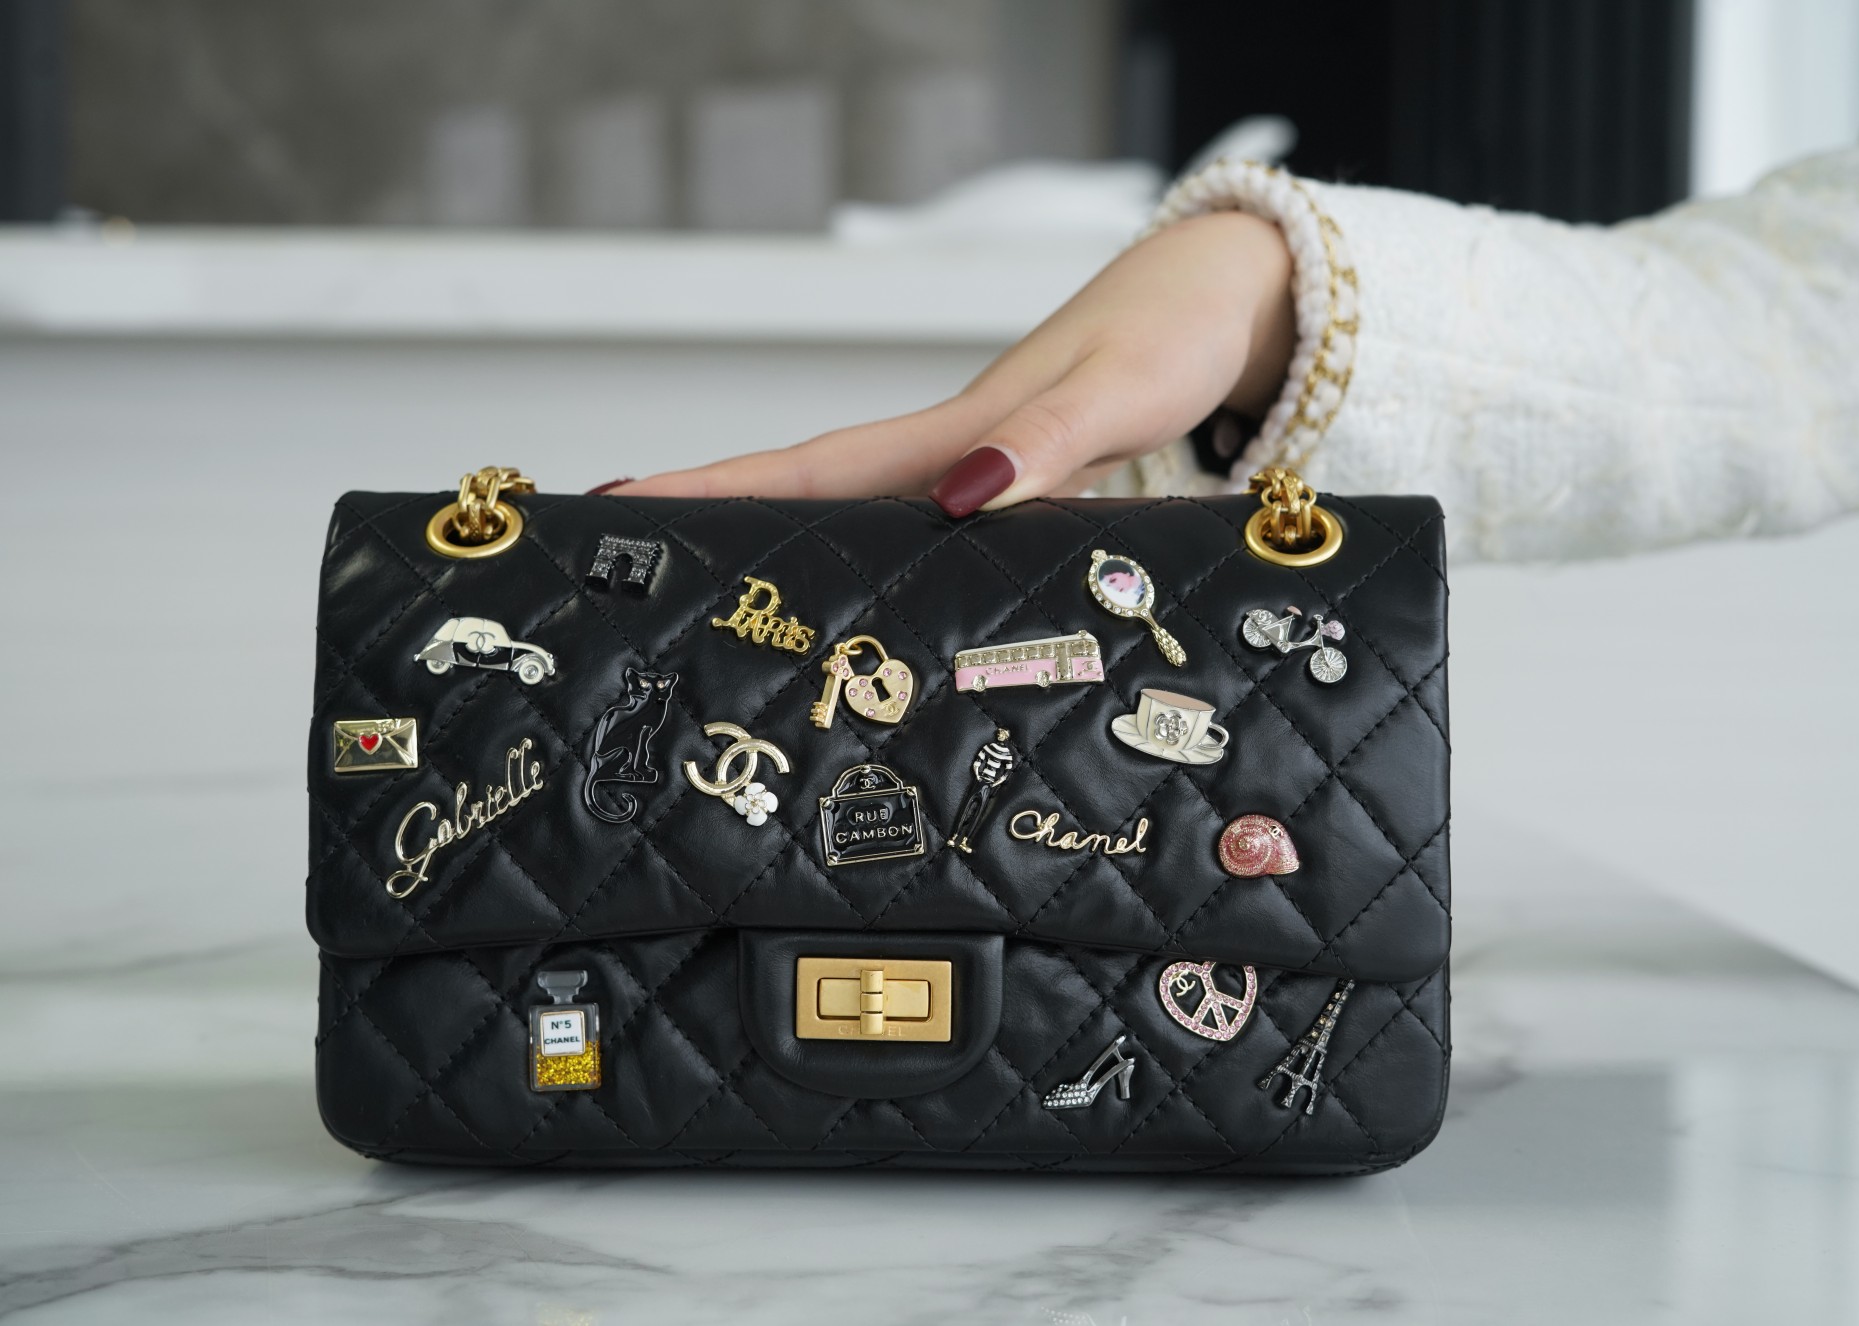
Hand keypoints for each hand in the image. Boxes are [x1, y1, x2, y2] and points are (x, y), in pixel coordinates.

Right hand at [610, 211, 1297, 514]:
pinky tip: (874, 581)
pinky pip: (927, 517)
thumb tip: (955, 499)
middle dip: (725, 517)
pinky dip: (879, 544)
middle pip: (820, 487)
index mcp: (961, 426)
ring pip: (868, 506)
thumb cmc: (1176, 335)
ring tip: (719, 584)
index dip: (723, 484)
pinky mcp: (1019, 474)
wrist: (1230, 299)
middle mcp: (956, 446)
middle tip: (635, 560)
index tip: (628, 502)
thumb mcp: (1121, 389)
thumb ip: (1045, 441)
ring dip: (791, 535)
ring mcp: (983, 460)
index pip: (819, 462)